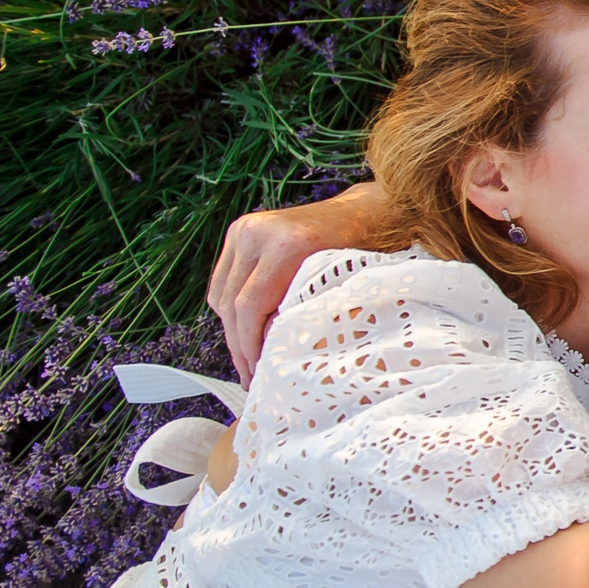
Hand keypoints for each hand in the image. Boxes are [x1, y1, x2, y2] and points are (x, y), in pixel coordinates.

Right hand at [207, 182, 395, 382]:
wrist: (366, 212)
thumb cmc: (364, 251)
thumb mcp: (343, 286)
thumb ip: (306, 314)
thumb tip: (274, 352)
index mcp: (287, 246)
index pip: (249, 306)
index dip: (249, 345)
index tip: (257, 373)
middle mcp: (259, 233)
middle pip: (230, 303)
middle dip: (239, 345)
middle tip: (250, 375)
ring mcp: (246, 229)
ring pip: (221, 294)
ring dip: (232, 329)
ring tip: (249, 358)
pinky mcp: (240, 231)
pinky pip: (224, 280)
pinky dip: (232, 308)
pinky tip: (248, 329)